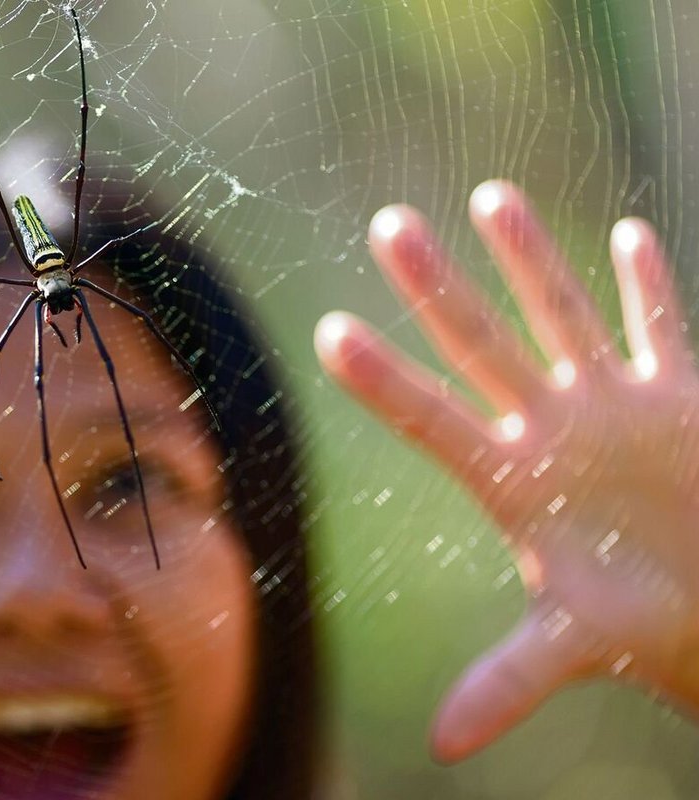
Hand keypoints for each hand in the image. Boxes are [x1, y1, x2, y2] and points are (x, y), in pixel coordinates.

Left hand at [315, 180, 698, 761]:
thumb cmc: (641, 627)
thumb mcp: (573, 645)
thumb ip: (508, 681)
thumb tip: (442, 745)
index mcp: (513, 481)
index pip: (432, 417)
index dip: (385, 378)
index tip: (329, 332)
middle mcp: (550, 428)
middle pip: (481, 343)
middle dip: (440, 287)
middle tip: (389, 225)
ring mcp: (612, 406)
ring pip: (559, 314)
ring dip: (531, 257)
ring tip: (490, 196)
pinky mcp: (678, 399)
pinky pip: (660, 327)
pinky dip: (647, 286)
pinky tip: (626, 234)